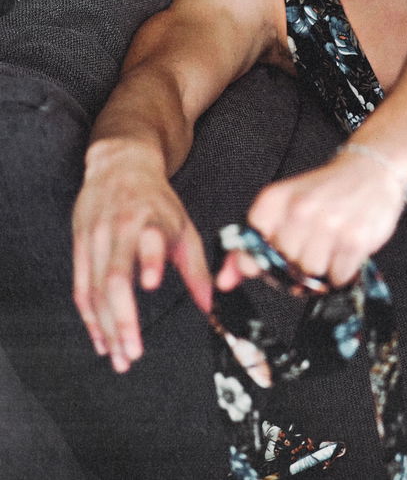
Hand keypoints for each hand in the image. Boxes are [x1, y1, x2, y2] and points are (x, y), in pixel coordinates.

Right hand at [72, 139, 211, 372]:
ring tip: (119, 355)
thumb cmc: (156, 200)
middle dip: (122, 318)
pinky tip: (100, 338)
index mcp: (150, 219)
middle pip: (115, 277)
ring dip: (106, 327)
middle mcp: (120, 228)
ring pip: (96, 290)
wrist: (120, 165)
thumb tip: (212, 305)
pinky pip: (81, 288)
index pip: (148, 239)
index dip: (149, 259)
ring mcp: (95, 238)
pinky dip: (89, 317)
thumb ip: (197, 268)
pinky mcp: (79, 245)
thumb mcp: (183, 226)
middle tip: (133, 351)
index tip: (152, 282)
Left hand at [216, 150, 406, 291]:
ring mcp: (329, 224)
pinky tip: (346, 249)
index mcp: (273, 200)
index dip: (264, 261)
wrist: (371, 170)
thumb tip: (223, 283)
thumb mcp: (283, 208)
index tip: (277, 254)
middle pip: (283, 268)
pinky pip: (338, 277)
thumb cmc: (323, 193)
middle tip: (313, 244)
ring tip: (331, 245)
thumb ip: (251, 246)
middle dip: (296, 265)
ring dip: (322, 269)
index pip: (250, 250)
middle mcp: (299, 209)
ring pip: (311, 275)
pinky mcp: (355, 239)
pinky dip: (342, 271)